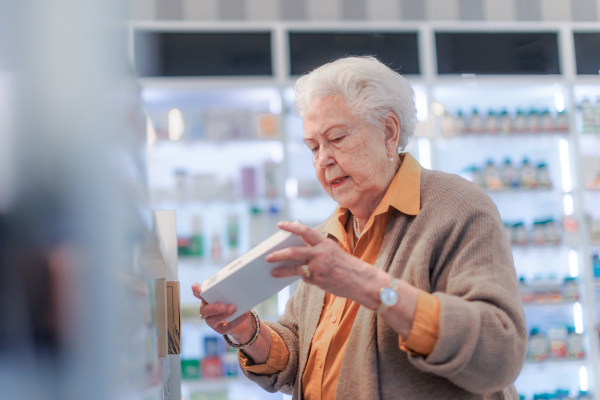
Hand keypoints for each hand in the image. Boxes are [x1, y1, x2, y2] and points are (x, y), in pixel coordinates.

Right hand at [191, 283, 254, 342]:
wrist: (239, 317)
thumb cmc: (231, 301)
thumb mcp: (229, 294)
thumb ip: (229, 289)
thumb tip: (237, 283)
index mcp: (206, 299)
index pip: (199, 294)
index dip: (196, 291)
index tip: (196, 287)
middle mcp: (206, 310)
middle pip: (205, 310)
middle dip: (213, 308)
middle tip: (223, 306)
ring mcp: (212, 321)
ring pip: (214, 320)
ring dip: (224, 315)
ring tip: (234, 308)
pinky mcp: (221, 329)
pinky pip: (228, 326)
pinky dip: (237, 320)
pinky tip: (244, 313)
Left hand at [267, 221, 385, 303]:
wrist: (362, 281)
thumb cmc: (347, 266)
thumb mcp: (333, 252)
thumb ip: (317, 250)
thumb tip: (297, 252)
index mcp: (325, 243)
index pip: (305, 231)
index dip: (291, 227)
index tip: (280, 224)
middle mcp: (321, 253)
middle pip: (294, 251)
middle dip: (279, 253)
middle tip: (267, 256)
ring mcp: (319, 267)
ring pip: (294, 267)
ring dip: (281, 269)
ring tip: (272, 271)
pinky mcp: (318, 280)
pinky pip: (304, 277)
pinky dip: (301, 277)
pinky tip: (298, 278)